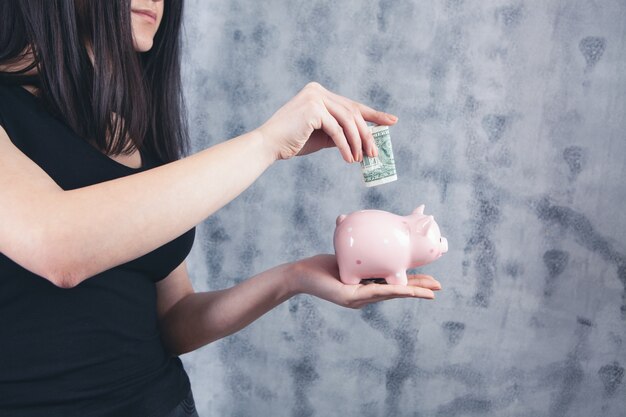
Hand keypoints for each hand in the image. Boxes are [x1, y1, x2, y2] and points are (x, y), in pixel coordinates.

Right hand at [256, 82, 397, 161]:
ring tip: (361, 159)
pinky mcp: (313, 109)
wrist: (269, 145)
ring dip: (357, 142)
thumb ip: (340, 132)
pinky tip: (349, 159)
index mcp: (319, 93)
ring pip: (347, 120)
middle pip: (352, 113)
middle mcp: (318, 91)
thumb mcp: (322, 135)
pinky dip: (345, 146)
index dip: (374, 114)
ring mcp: (315, 97)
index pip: (352, 105)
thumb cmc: (293, 141)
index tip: (392, 121)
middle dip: (366, 134)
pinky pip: (336, 130)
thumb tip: (364, 139)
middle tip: (375, 152)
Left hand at [289, 254, 440, 308]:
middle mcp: (367, 296)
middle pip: (398, 292)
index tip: (432, 281)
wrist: (302, 274)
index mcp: (369, 287)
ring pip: (390, 294)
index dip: (415, 283)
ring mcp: (359, 299)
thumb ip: (364, 247)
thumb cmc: (324, 265)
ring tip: (428, 293)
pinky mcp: (349, 297)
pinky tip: (401, 290)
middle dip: (418, 290)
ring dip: (410, 293)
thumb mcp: (350, 254)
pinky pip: (373, 291)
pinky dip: (389, 290)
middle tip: (438, 289)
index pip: (396, 285)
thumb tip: (377, 227)